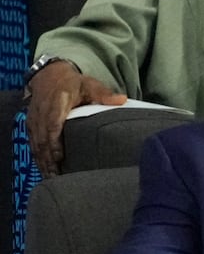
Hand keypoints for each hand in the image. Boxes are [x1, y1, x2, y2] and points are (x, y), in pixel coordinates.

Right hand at [26, 61, 126, 175]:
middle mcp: (42, 113)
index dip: (54, 142)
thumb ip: (104, 94)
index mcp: (57, 104)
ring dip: (42, 161)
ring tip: (52, 178)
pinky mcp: (32, 124)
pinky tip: (45, 169)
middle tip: (57, 176)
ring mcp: (35, 120)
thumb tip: (122, 100)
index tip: (59, 157)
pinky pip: (33, 143)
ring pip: (36, 144)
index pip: (53, 124)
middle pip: (43, 139)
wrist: (49, 75)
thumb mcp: (89, 85)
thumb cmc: (73, 83)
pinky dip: (38, 157)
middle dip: (48, 159)